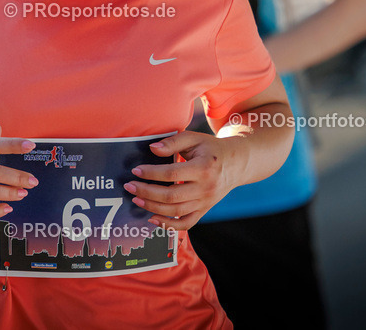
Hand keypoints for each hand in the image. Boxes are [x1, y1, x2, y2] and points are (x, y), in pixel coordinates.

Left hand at [123, 131, 240, 229]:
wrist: (236, 164)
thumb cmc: (211, 149)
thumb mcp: (194, 138)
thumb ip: (173, 142)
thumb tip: (152, 149)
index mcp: (203, 168)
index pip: (172, 174)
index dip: (151, 173)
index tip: (136, 170)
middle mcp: (206, 188)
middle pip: (171, 196)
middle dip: (147, 192)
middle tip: (129, 186)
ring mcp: (205, 202)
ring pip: (176, 211)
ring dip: (152, 207)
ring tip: (136, 199)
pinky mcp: (204, 210)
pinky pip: (186, 223)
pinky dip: (169, 225)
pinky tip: (152, 219)